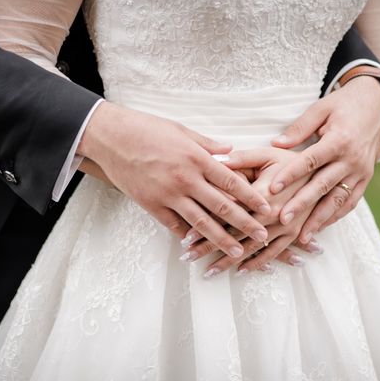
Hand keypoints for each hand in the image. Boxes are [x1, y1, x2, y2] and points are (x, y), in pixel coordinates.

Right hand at [77, 101, 271, 257]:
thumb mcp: (182, 130)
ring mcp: (168, 195)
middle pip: (222, 207)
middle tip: (263, 236)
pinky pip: (174, 226)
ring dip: (221, 239)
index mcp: (197, 158)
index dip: (252, 197)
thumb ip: (208, 144)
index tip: (268, 208)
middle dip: (245, 224)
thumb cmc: (147, 128)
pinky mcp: (151, 205)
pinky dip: (188, 237)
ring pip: (200, 223)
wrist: (111, 137)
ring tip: (238, 252)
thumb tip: (231, 150)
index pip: (232, 182)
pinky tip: (200, 247)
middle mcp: (186, 179)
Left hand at [181, 147, 323, 275]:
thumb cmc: (293, 160)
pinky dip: (256, 264)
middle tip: (187, 257)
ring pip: (250, 250)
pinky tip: (240, 272)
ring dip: (228, 262)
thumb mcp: (266, 155)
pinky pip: (273, 254)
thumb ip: (240, 159)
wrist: (328, 172)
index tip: (184, 236)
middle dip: (209, 247)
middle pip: (233, 235)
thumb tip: (213, 159)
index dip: (204, 225)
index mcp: (261, 196)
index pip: (225, 215)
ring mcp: (284, 228)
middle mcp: (272, 216)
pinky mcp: (295, 235)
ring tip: (207, 273)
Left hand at [269, 75, 379, 239]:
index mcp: (339, 140)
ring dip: (319, 220)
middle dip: (302, 205)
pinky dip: (335, 217)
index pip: (310, 161)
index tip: (272, 188)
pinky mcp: (366, 180)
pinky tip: (319, 229)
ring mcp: (361, 172)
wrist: (375, 105)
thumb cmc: (341, 106)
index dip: (290, 175)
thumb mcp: (320, 109)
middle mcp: (352, 159)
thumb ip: (299, 128)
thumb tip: (276, 143)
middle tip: (282, 220)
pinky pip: (350, 202)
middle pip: (322, 186)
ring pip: (337, 200)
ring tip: (301, 237)